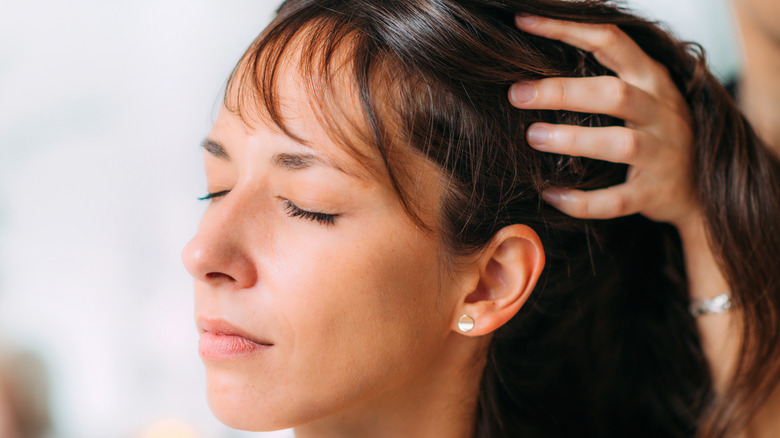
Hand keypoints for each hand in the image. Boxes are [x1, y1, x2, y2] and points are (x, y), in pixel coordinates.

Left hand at [509, 15, 697, 228]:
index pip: (610, 41)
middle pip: (613, 93)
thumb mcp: (643, 95)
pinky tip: (550, 195)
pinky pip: (615, 199)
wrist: (700, 192)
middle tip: (517, 94)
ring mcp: (659, 154)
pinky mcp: (652, 194)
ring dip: (573, 140)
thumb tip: (538, 63)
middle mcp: (659, 113)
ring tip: (532, 136)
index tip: (525, 22)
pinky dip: (582, 201)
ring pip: (619, 143)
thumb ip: (606, 76)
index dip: (567, 29)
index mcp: (651, 80)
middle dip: (562, 92)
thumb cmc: (656, 134)